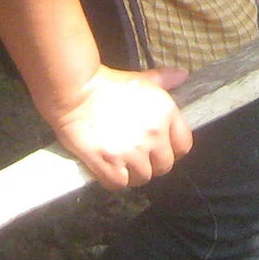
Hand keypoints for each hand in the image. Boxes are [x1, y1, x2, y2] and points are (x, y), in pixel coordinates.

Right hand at [45, 65, 193, 189]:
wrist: (75, 92)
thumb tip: (182, 75)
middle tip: (138, 156)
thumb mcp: (140, 79)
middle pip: (164, 166)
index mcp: (165, 113)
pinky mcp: (110, 163)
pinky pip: (119, 184)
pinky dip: (114, 180)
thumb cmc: (108, 84)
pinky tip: (108, 168)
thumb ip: (164, 80)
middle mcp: (153, 135)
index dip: (172, 149)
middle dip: (152, 164)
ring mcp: (132, 151)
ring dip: (132, 173)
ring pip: (142, 178)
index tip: (160, 148)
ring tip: (122, 162)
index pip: (184, 145)